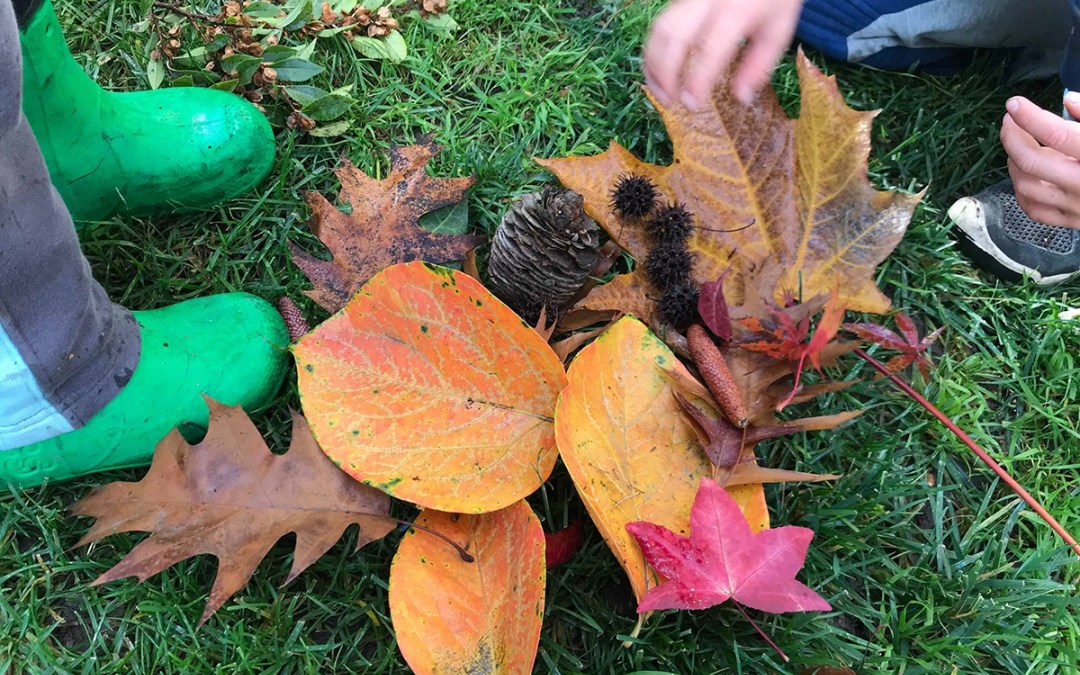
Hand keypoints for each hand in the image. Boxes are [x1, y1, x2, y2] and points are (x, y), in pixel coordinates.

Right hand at [643, 0, 803, 109]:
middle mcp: (708, 0)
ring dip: (653, 64)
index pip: (711, 48)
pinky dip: (654, 51)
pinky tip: (657, 73)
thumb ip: (759, 66)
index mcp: (737, 10)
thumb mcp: (777, 32)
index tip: (692, 104)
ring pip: (661, 29)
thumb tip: (740, 97)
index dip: (697, 79)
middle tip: (669, 102)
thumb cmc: (772, 2)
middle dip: (666, 74)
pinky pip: (660, 24)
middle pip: (676, 36)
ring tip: (659, 91)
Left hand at [1000, 94, 1079, 228]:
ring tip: (1019, 145)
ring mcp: (1078, 207)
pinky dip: (1021, 190)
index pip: (1059, 135)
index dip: (1031, 118)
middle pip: (1033, 162)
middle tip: (1009, 121)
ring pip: (1027, 186)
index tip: (1014, 103)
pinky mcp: (1074, 222)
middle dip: (1013, 138)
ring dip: (1014, 163)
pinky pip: (1034, 209)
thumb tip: (1068, 100)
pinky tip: (1024, 174)